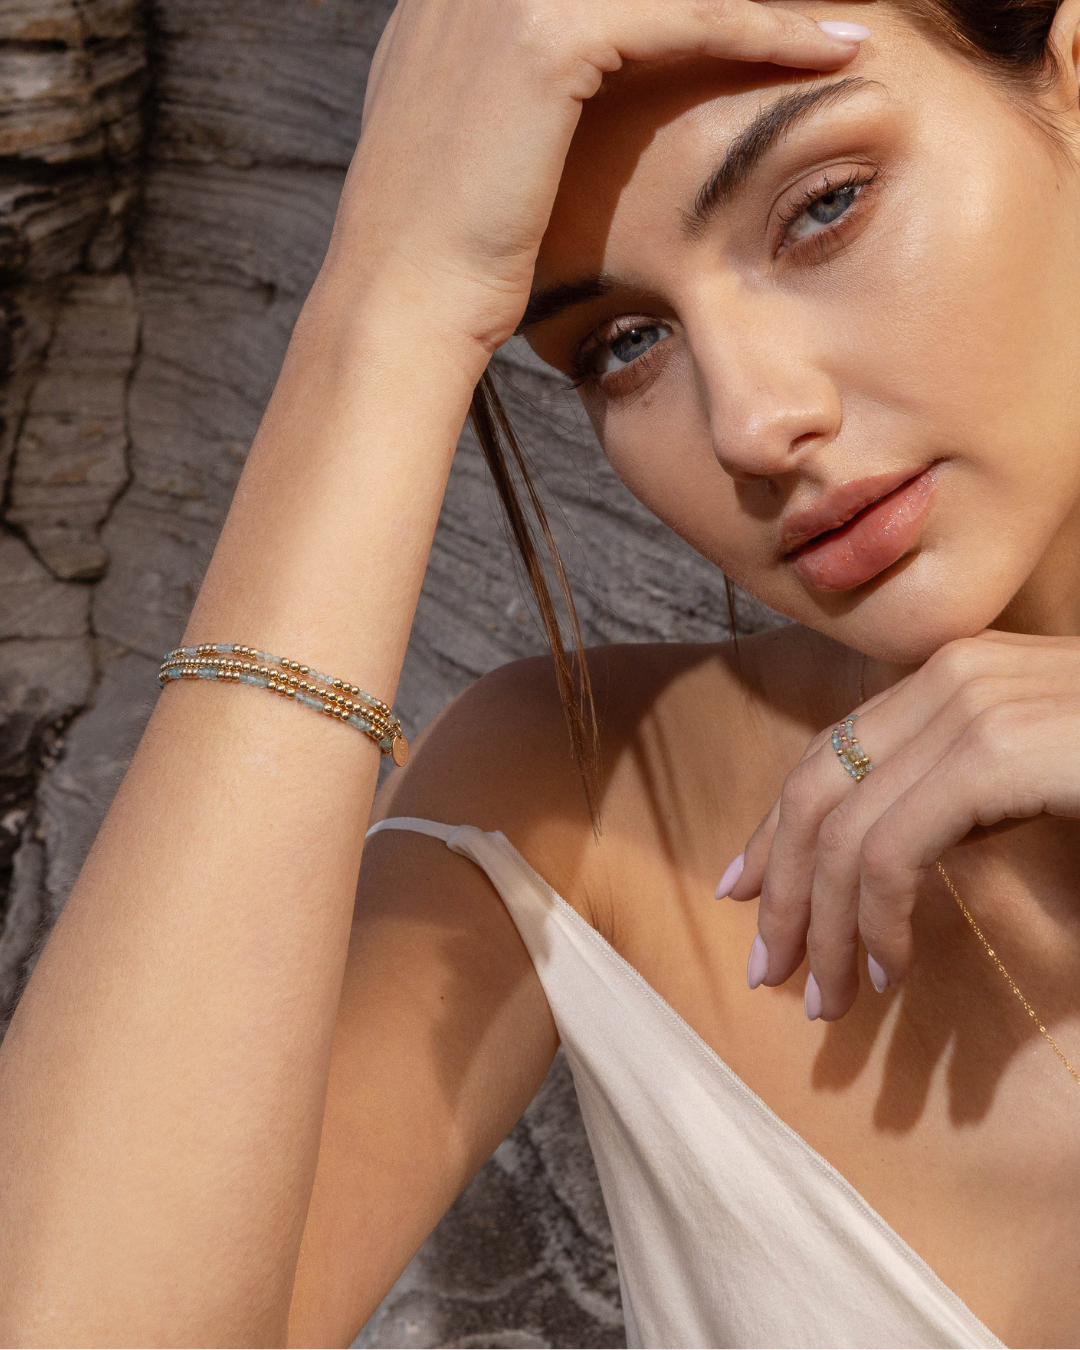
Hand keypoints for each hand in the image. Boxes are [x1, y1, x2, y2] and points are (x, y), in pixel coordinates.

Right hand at [325, 0, 868, 363]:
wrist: (401, 302)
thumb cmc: (449, 254)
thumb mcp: (476, 147)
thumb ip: (512, 95)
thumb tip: (571, 106)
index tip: (748, 13)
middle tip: (813, 4)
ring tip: (834, 17)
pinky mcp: (546, 32)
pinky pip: (688, 14)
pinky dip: (766, 30)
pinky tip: (829, 51)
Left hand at [728, 631, 1079, 1020]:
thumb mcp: (1035, 779)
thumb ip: (961, 795)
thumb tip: (881, 858)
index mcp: (952, 675)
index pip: (829, 753)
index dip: (775, 829)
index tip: (745, 893)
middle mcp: (950, 675)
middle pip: (817, 787)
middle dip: (780, 885)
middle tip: (769, 968)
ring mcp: (973, 704)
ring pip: (840, 828)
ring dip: (822, 923)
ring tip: (827, 997)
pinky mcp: (995, 750)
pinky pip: (890, 849)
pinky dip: (874, 917)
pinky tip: (890, 967)